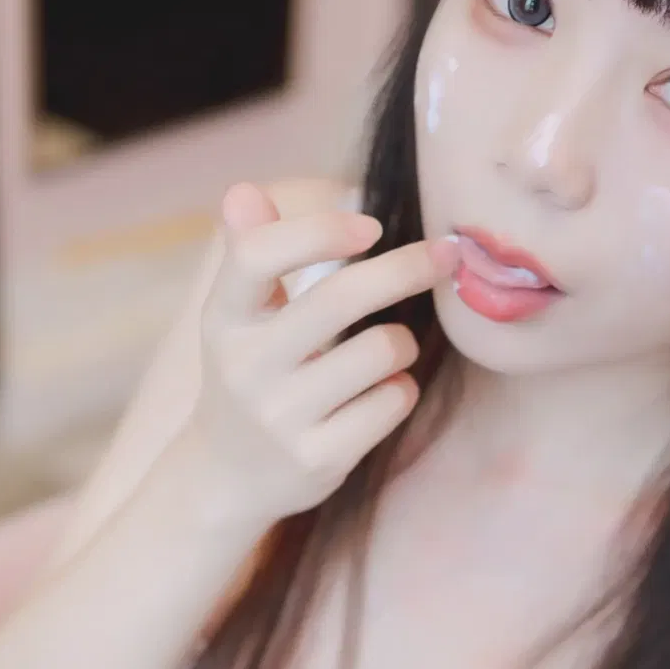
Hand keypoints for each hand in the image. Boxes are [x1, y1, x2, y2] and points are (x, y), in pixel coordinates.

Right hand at [193, 180, 458, 522]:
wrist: (226, 477)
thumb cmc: (251, 374)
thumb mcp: (237, 316)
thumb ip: (250, 252)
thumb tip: (245, 191)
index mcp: (224, 318)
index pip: (258, 255)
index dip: (320, 230)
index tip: (371, 226)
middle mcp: (246, 366)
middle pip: (341, 298)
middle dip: (406, 268)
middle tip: (445, 254)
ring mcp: (282, 417)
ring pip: (381, 350)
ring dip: (402, 341)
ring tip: (387, 352)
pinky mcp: (319, 458)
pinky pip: (393, 400)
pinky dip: (401, 388)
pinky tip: (380, 394)